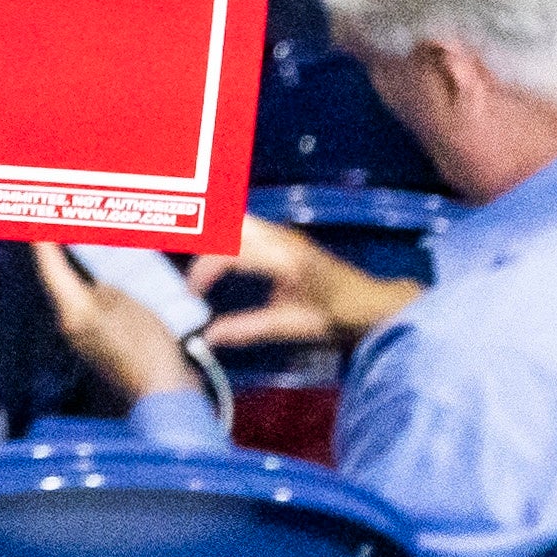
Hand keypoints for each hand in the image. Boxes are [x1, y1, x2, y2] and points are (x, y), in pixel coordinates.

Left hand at [24, 243, 204, 404]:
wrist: (163, 391)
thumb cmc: (145, 344)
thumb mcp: (125, 303)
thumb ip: (104, 288)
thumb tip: (96, 287)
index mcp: (72, 311)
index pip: (52, 271)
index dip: (45, 246)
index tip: (40, 226)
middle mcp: (71, 326)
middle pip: (62, 284)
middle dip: (64, 258)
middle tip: (68, 234)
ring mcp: (86, 340)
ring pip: (80, 298)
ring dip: (85, 276)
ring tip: (94, 252)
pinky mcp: (103, 348)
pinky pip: (96, 312)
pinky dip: (101, 294)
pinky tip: (116, 285)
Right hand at [196, 213, 413, 347]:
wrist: (371, 304)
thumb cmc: (335, 316)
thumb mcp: (292, 326)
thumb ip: (248, 329)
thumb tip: (208, 337)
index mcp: (283, 259)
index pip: (231, 253)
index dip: (204, 271)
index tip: (193, 295)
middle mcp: (280, 237)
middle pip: (228, 223)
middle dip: (201, 241)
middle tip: (185, 268)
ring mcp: (282, 233)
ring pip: (235, 218)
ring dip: (212, 233)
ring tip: (195, 259)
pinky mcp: (282, 237)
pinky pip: (244, 226)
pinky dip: (223, 234)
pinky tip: (214, 254)